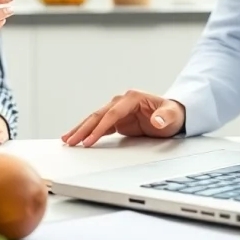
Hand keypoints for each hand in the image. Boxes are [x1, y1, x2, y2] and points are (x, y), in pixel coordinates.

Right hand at [62, 90, 184, 147]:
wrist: (173, 116)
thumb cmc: (173, 114)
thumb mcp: (173, 116)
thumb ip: (165, 118)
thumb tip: (156, 120)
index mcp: (132, 98)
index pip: (112, 114)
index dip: (100, 127)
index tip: (90, 140)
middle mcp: (122, 101)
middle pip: (98, 115)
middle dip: (83, 129)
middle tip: (70, 141)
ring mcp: (118, 110)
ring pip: (95, 120)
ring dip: (81, 130)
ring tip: (66, 139)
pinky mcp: (117, 120)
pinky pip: (99, 126)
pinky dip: (87, 132)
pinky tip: (77, 138)